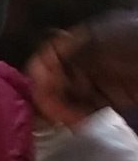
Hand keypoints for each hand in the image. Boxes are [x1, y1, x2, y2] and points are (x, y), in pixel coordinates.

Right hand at [29, 12, 137, 127]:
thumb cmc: (134, 46)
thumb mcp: (101, 48)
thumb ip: (72, 61)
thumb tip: (47, 77)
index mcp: (87, 36)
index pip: (53, 51)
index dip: (40, 68)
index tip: (32, 88)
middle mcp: (93, 56)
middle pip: (62, 74)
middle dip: (49, 91)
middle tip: (43, 112)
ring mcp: (107, 77)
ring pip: (76, 92)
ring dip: (63, 106)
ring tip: (56, 122)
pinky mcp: (119, 96)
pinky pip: (94, 106)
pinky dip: (82, 115)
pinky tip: (75, 124)